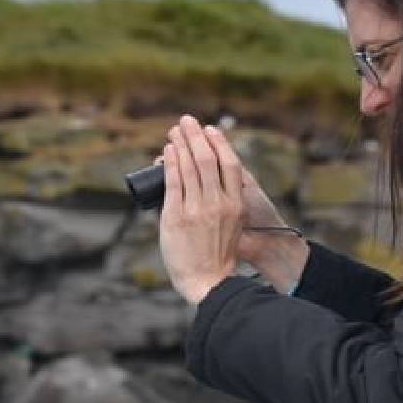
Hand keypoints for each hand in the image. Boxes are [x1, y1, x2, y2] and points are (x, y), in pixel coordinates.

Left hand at [158, 115, 244, 304]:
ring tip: (174, 131)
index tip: (210, 129)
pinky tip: (167, 151)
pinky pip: (173, 182)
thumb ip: (227, 201)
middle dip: (195, 136)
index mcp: (235, 204)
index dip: (219, 143)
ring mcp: (197, 209)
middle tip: (187, 121)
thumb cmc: (219, 254)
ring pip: (189, 167)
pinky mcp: (177, 216)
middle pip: (207, 160)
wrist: (207, 281)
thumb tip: (214, 179)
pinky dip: (170, 163)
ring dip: (180, 144)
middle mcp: (218, 203)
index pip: (230, 164)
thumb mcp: (233, 223)